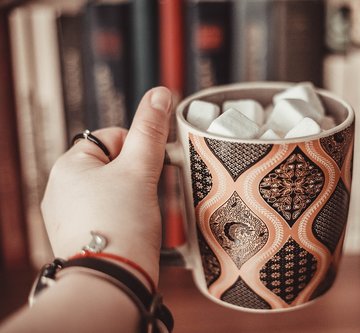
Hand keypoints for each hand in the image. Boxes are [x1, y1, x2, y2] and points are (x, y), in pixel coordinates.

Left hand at [41, 87, 172, 285]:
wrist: (112, 280)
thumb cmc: (122, 223)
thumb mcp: (140, 169)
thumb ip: (151, 129)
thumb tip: (161, 92)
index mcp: (69, 165)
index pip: (112, 137)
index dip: (138, 150)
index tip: (151, 169)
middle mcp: (62, 188)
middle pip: (114, 165)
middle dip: (138, 176)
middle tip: (149, 195)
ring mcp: (69, 215)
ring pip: (113, 191)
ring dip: (135, 197)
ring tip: (143, 215)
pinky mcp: (80, 236)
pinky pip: (108, 214)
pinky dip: (125, 217)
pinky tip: (135, 229)